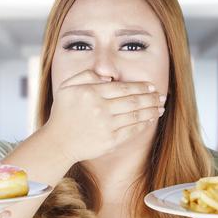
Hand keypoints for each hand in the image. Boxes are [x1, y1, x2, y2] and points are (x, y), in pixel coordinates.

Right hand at [44, 69, 165, 162]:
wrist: (57, 142)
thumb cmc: (63, 113)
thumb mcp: (67, 86)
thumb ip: (86, 75)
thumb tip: (108, 77)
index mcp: (92, 93)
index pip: (124, 87)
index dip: (141, 86)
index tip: (151, 86)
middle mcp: (100, 108)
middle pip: (134, 100)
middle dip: (151, 97)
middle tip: (160, 96)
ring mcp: (106, 126)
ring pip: (136, 115)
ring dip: (152, 110)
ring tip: (160, 107)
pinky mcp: (110, 141)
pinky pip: (132, 130)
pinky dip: (143, 124)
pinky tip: (150, 119)